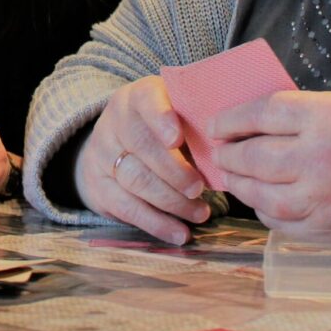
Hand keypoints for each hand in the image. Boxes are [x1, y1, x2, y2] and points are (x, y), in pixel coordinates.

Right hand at [75, 77, 210, 244]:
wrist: (115, 144)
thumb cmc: (162, 129)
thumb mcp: (176, 115)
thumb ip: (196, 124)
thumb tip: (232, 150)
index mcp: (137, 97)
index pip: (145, 101)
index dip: (161, 119)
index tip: (177, 139)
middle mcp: (115, 122)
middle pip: (141, 146)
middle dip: (174, 171)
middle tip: (200, 188)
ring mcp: (102, 154)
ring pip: (135, 180)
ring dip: (171, 201)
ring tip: (201, 213)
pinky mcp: (98, 186)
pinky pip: (127, 208)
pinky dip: (156, 223)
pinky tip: (179, 233)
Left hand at [210, 90, 330, 230]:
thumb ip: (307, 111)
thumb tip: (256, 120)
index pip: (261, 114)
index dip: (231, 119)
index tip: (216, 124)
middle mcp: (324, 157)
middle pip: (254, 155)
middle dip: (228, 154)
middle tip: (219, 151)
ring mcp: (327, 197)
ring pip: (261, 193)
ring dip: (240, 184)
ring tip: (232, 175)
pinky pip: (283, 221)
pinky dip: (266, 210)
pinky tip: (262, 200)